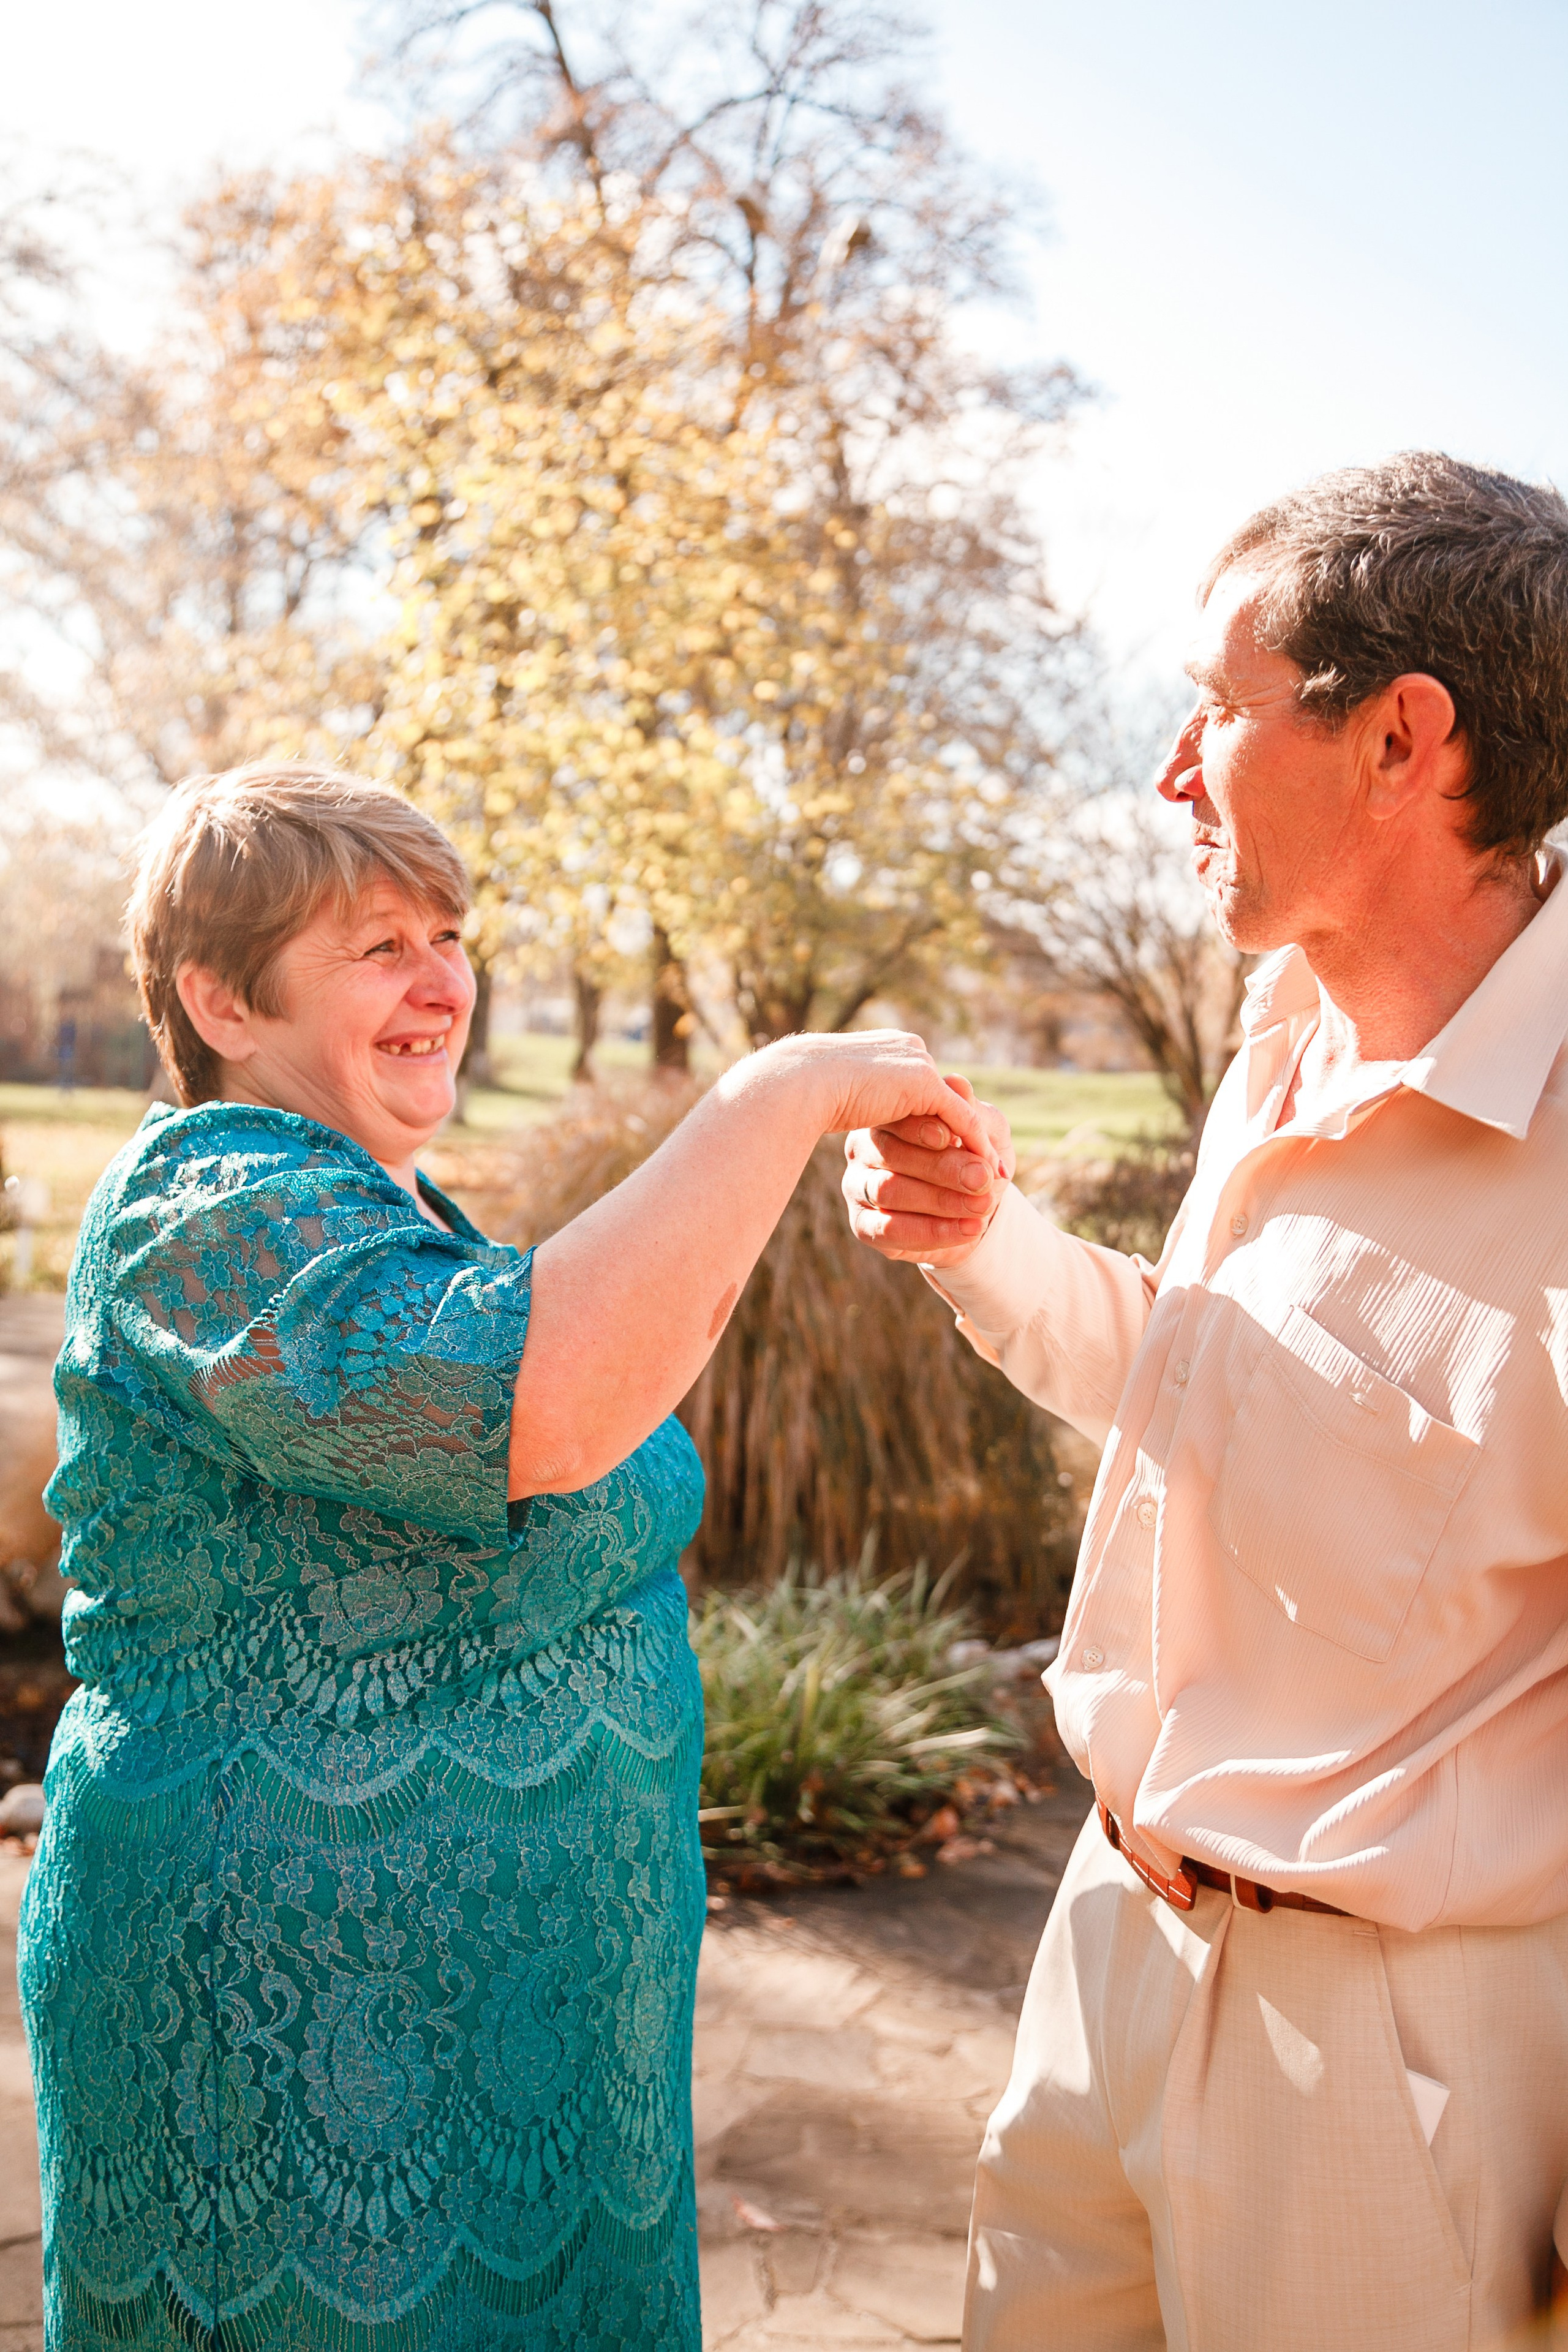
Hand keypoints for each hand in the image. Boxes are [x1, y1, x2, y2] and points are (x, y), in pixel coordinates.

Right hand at [758, 1029, 1001, 1177]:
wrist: (799, 1081)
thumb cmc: (806, 1093)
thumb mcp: (843, 1099)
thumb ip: (873, 1108)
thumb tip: (880, 1131)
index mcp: (890, 1051)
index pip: (929, 1091)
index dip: (947, 1124)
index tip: (961, 1151)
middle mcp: (910, 1051)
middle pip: (950, 1102)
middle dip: (973, 1137)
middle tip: (990, 1168)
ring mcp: (918, 1064)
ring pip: (959, 1113)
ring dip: (977, 1147)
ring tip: (990, 1176)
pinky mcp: (922, 1081)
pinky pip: (961, 1119)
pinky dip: (976, 1145)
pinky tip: (986, 1171)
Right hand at [842, 1074, 1015, 1264]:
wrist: (979, 1208)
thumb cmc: (978, 1160)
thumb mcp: (986, 1132)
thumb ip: (971, 1112)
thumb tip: (957, 1082)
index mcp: (888, 1117)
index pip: (897, 1118)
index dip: (925, 1128)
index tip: (957, 1138)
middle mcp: (865, 1148)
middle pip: (892, 1155)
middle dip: (942, 1168)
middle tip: (983, 1179)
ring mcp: (858, 1186)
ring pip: (888, 1191)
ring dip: (940, 1200)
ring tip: (983, 1205)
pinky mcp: (862, 1224)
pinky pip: (888, 1229)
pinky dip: (932, 1231)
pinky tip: (970, 1228)